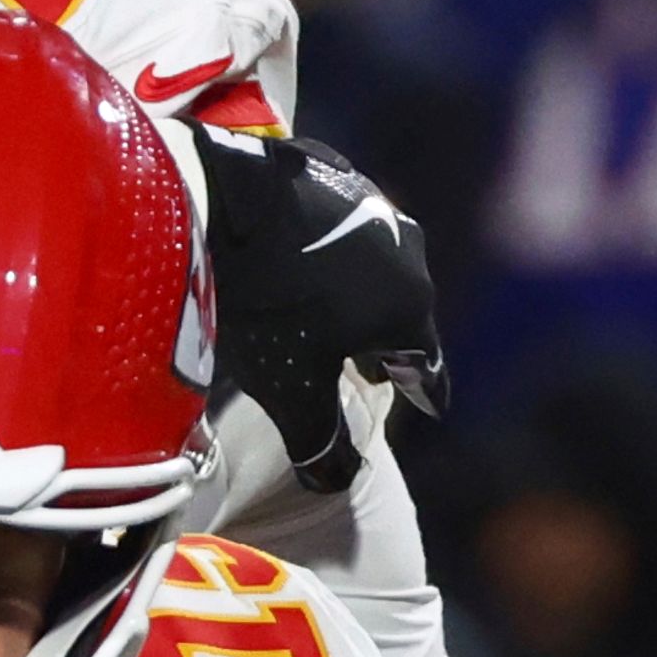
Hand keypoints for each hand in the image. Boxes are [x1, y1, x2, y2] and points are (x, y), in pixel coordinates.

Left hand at [197, 127, 444, 488]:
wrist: (224, 200)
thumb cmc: (268, 307)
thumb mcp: (292, 389)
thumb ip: (320, 439)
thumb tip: (336, 482)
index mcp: (410, 306)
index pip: (425, 364)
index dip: (426, 392)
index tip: (432, 408)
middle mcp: (406, 252)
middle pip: (404, 313)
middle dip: (390, 346)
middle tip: (376, 371)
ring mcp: (372, 205)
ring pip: (375, 268)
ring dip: (362, 298)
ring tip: (338, 319)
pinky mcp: (332, 174)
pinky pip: (341, 229)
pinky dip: (332, 257)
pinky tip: (305, 263)